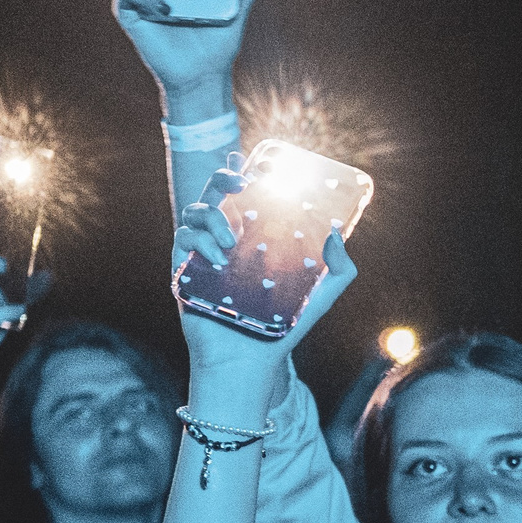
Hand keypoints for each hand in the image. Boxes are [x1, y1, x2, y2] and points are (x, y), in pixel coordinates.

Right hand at [171, 158, 360, 411]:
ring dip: (213, 215)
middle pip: (216, 193)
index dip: (244, 172)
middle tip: (240, 182)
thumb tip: (337, 232)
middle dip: (223, 177)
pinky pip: (183, 237)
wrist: (249, 361)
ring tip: (232, 241)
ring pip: (196, 211)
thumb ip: (338, 268)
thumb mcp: (320, 297)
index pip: (246, 196)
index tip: (254, 161)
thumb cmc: (282, 329)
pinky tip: (218, 258)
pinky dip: (199, 239)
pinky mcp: (184, 269)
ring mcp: (203, 253)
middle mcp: (227, 240)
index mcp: (255, 239)